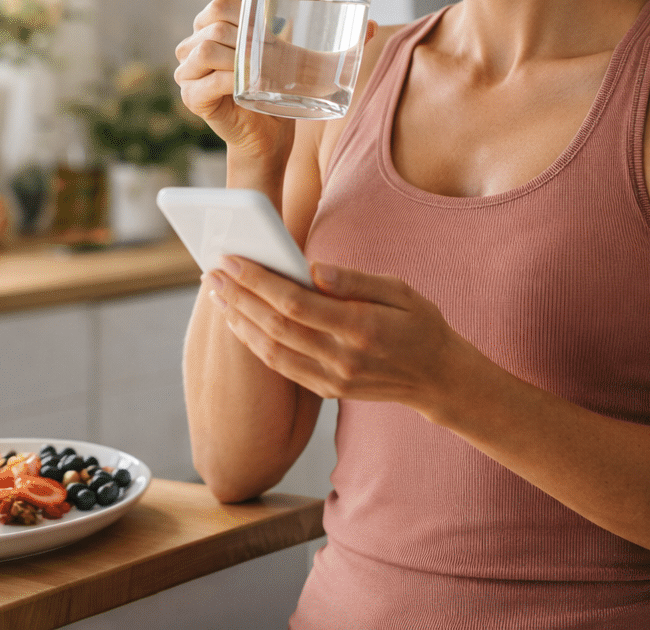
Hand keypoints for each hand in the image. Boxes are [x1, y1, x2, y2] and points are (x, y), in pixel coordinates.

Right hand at [174, 0, 294, 169]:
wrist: (267, 130)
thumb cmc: (270, 88)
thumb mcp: (276, 54)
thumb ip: (278, 32)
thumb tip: (295, 12)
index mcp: (208, 30)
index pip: (219, 7)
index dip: (245, 15)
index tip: (268, 33)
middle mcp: (191, 49)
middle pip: (213, 28)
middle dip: (245, 40)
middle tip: (268, 55)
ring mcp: (187, 74)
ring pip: (206, 51)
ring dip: (237, 59)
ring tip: (258, 71)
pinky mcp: (191, 97)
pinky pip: (210, 81)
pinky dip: (233, 80)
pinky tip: (249, 85)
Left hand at [204, 256, 465, 413]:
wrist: (437, 377)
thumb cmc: (419, 323)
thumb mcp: (400, 290)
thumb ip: (356, 281)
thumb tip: (313, 269)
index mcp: (361, 328)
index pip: (295, 303)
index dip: (259, 281)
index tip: (233, 259)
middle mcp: (342, 359)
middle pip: (275, 326)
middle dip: (239, 297)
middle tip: (212, 271)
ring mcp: (333, 380)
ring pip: (272, 351)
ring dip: (239, 321)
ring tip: (218, 293)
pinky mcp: (327, 390)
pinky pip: (281, 368)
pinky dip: (255, 345)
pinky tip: (240, 322)